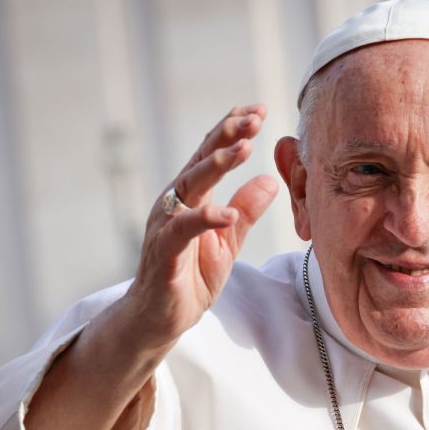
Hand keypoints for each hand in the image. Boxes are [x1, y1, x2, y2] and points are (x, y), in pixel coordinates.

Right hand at [121, 104, 278, 348]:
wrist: (159, 320)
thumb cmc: (190, 277)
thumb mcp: (228, 241)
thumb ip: (246, 211)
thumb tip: (270, 181)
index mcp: (191, 197)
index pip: (210, 155)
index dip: (232, 131)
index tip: (257, 110)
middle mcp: (174, 204)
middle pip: (200, 161)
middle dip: (227, 136)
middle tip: (253, 118)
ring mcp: (166, 226)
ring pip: (189, 186)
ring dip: (216, 165)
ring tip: (244, 148)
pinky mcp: (163, 253)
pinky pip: (183, 231)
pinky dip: (205, 219)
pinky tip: (227, 214)